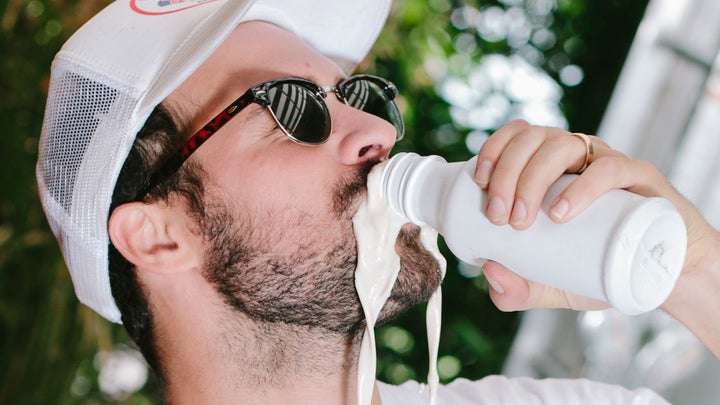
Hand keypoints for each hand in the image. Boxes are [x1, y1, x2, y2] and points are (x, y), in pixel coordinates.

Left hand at [474, 120, 719, 311]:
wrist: (662, 276)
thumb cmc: (600, 270)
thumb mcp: (550, 286)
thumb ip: (517, 290)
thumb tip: (487, 271)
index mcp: (549, 166)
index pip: (517, 136)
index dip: (493, 149)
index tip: (478, 183)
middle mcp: (575, 156)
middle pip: (532, 139)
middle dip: (505, 173)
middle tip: (497, 217)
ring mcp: (606, 162)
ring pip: (562, 145)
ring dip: (532, 178)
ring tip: (522, 220)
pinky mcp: (639, 176)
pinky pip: (608, 169)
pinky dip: (580, 188)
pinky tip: (561, 213)